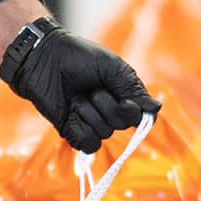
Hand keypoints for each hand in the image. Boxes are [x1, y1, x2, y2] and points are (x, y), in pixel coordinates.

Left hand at [4, 27, 160, 152]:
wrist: (44, 58)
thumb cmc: (78, 56)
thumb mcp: (112, 67)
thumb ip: (133, 89)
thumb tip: (156, 108)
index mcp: (122, 95)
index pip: (141, 117)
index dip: (134, 113)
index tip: (124, 102)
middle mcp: (109, 111)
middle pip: (122, 125)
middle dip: (107, 107)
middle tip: (93, 90)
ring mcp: (90, 122)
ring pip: (104, 133)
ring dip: (90, 114)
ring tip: (77, 97)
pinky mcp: (72, 130)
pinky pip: (87, 144)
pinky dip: (80, 129)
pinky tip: (71, 113)